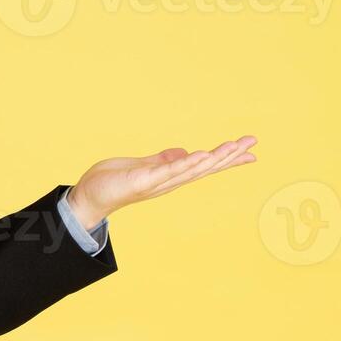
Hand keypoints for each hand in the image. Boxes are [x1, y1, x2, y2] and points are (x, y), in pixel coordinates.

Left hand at [67, 135, 258, 226]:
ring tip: (234, 146)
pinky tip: (200, 155)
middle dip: (229, 155)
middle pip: (204, 167)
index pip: (203, 166)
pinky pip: (167, 172)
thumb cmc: (112, 182)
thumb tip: (184, 152)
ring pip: (191, 169)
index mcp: (169, 176)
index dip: (227, 159)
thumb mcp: (141, 167)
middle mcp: (168, 182)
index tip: (250, 150)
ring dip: (214, 158)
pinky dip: (184, 164)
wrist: (87, 198)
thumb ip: (162, 160)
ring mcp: (157, 183)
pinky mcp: (142, 181)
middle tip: (252, 142)